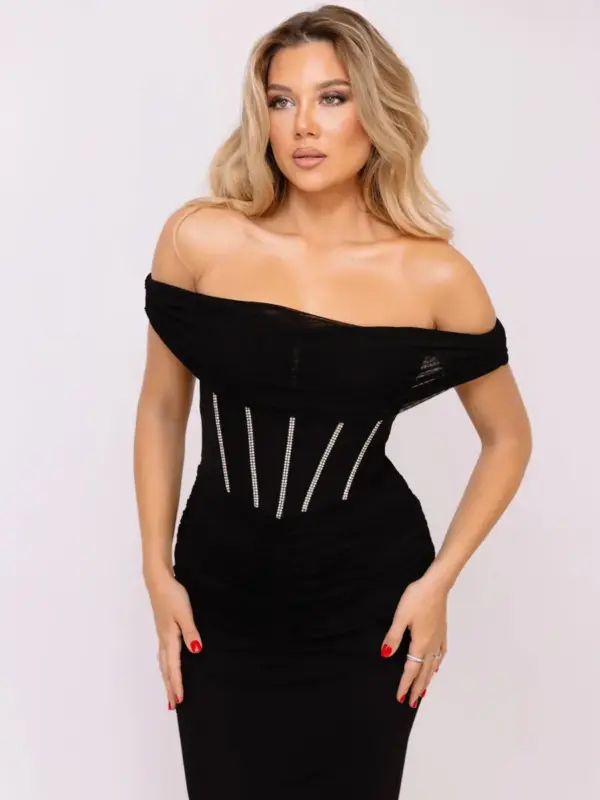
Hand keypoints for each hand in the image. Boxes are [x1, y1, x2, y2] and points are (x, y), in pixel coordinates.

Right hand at [145, 571, 202, 709]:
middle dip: (169, 687)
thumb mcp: (185, 613)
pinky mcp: (163, 629)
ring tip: (169, 691)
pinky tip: (168, 665)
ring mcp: (162, 635)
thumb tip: (196, 651)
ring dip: (166, 678)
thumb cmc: (172, 595)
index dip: (177, 684)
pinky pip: (163, 654)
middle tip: (172, 706)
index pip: (173, 667)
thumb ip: (191, 632)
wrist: (158, 581)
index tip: (179, 701)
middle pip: (165, 669)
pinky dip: (165, 665)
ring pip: (163, 662)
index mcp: (170, 639)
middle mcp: (164, 640)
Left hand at [380, 574, 448, 706]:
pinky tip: (436, 666)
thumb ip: (393, 637)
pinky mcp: (443, 632)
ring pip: (433, 666)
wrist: (436, 585)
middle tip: (412, 704)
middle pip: (424, 673)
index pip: (411, 670)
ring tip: (424, 692)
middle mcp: (431, 646)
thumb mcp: (400, 617)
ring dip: (427, 680)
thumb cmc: (417, 598)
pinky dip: (438, 665)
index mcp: (420, 644)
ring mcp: (439, 639)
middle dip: (417, 689)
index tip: (400, 698)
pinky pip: (441, 654)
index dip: (405, 685)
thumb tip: (385, 655)